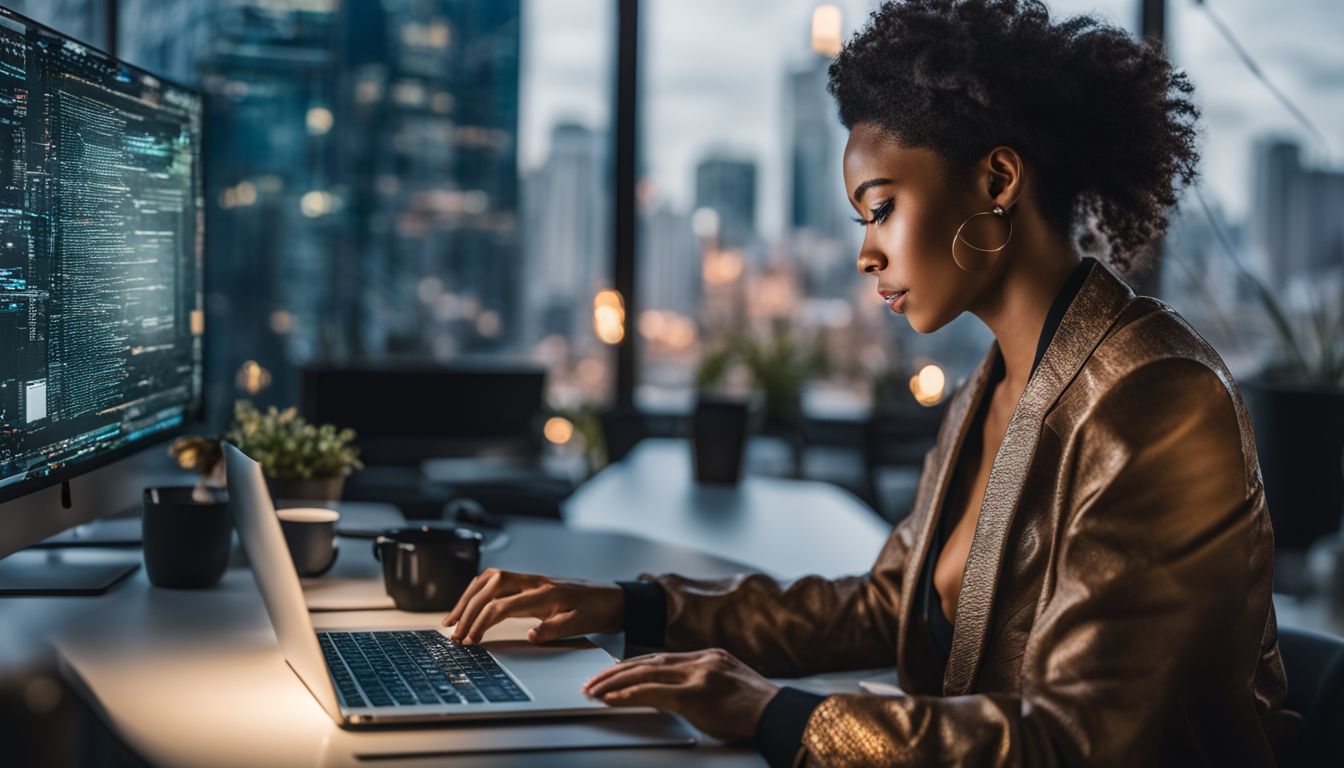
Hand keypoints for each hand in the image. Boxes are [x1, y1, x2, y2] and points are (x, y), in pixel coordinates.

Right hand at [441, 568, 623, 644]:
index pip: (502, 604)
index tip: (469, 640)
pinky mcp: (526, 582)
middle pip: (489, 587)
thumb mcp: (579, 625)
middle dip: (467, 609)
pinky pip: (495, 580)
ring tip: (451, 620)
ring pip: (488, 580)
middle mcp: (533, 581)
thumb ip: (555, 629)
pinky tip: (467, 605)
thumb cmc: (594, 611)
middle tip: (454, 633)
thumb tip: (531, 635)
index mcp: (545, 593)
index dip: (481, 621)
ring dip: (467, 598)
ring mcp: (529, 579)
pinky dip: (477, 591)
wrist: (609, 597)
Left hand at [581, 648, 779, 741]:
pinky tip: (613, 699)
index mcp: (708, 656)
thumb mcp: (728, 684)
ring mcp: (698, 676)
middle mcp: (700, 660)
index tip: (613, 673)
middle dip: (615, 672)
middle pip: (647, 662)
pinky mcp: (696, 695)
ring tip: (594, 691)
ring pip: (645, 674)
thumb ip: (702, 682)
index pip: (659, 657)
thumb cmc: (757, 708)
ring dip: (615, 683)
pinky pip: (655, 693)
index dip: (631, 666)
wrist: (779, 714)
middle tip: (593, 682)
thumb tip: (675, 693)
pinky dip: (630, 695)